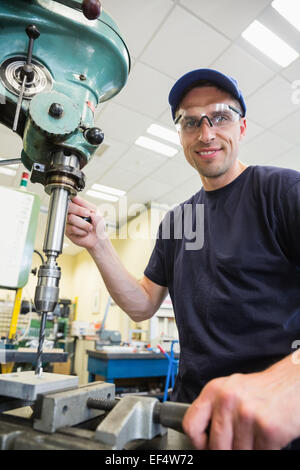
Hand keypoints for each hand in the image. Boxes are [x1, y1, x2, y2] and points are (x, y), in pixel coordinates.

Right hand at [66, 195, 107, 249]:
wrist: (98, 238)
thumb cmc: (97, 225)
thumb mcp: (95, 211)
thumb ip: (85, 204)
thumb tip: (75, 197)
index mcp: (78, 206)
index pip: (72, 199)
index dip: (77, 203)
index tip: (86, 210)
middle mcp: (72, 213)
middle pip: (68, 207)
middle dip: (79, 211)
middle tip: (88, 215)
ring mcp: (68, 222)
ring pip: (71, 218)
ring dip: (83, 224)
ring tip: (89, 227)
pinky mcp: (67, 231)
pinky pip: (72, 228)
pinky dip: (81, 231)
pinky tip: (84, 232)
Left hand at [182, 361, 299, 449]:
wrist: (293, 383)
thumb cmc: (264, 389)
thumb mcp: (232, 390)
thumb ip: (215, 410)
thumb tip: (202, 439)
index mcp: (215, 390)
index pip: (191, 425)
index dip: (198, 443)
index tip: (206, 446)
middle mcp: (228, 400)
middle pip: (215, 446)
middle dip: (226, 450)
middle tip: (236, 445)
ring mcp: (247, 414)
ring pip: (237, 453)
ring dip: (247, 450)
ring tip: (255, 436)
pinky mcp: (267, 428)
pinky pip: (259, 454)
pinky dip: (264, 451)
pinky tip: (267, 438)